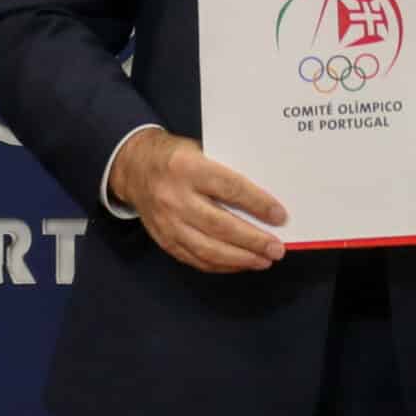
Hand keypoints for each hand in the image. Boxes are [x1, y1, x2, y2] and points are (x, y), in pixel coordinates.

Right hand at [109, 128, 285, 272]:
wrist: (135, 168)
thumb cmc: (178, 157)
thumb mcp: (202, 150)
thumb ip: (227, 170)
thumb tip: (264, 199)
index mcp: (189, 168)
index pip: (230, 188)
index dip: (258, 204)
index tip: (280, 216)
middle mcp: (175, 197)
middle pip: (220, 225)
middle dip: (253, 241)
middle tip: (277, 249)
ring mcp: (167, 222)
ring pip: (207, 248)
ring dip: (239, 258)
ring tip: (264, 261)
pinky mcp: (163, 239)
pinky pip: (194, 258)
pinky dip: (220, 265)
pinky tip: (239, 264)